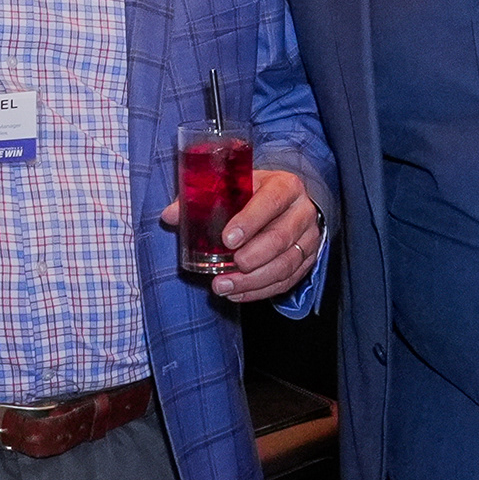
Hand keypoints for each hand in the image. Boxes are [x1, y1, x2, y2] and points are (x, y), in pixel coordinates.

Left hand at [159, 169, 323, 301]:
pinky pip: (288, 280)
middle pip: (281, 237)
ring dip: (254, 280)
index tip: (227, 239)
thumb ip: (202, 199)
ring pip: (286, 263)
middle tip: (228, 268)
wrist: (287, 205)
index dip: (250, 220)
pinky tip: (238, 293)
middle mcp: (302, 211)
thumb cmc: (255, 195)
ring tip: (225, 286)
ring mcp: (308, 238)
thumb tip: (170, 215)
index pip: (271, 201)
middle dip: (253, 257)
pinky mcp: (307, 260)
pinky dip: (261, 290)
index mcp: (284, 186)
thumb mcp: (235, 188)